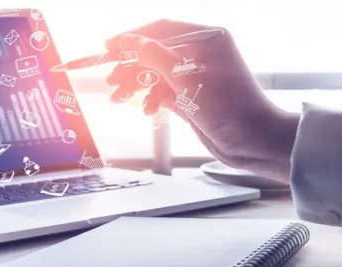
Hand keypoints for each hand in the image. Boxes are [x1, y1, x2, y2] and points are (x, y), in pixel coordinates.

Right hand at [106, 19, 298, 181]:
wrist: (252, 142)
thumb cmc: (227, 106)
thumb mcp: (187, 79)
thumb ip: (155, 57)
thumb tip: (129, 41)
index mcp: (205, 39)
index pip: (161, 30)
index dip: (132, 38)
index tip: (108, 48)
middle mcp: (200, 54)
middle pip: (155, 53)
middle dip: (131, 67)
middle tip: (110, 81)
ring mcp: (195, 76)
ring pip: (157, 74)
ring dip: (137, 85)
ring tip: (118, 98)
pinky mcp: (191, 96)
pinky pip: (164, 92)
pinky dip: (153, 99)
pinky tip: (147, 111)